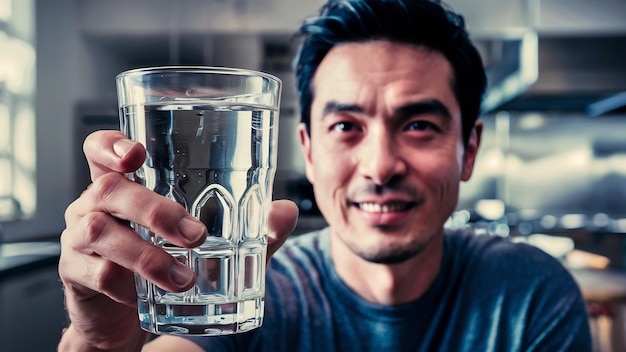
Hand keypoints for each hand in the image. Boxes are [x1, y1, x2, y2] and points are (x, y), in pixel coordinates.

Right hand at [58, 130, 297, 350]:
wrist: (124, 317)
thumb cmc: (165, 265)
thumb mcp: (212, 246)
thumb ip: (250, 227)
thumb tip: (287, 211)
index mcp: (124, 187)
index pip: (101, 150)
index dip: (110, 144)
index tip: (136, 152)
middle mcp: (94, 205)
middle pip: (109, 188)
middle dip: (155, 209)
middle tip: (197, 235)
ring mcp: (79, 239)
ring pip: (100, 231)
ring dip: (147, 254)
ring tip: (185, 277)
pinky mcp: (75, 274)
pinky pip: (96, 273)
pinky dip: (126, 285)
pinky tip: (145, 296)